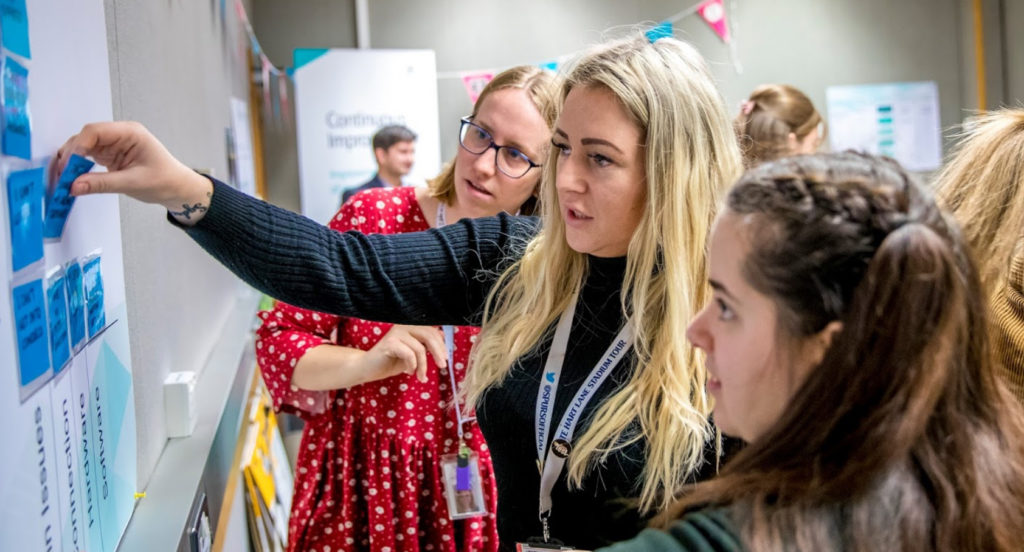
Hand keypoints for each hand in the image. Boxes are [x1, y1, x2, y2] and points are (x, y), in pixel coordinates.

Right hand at [55, 121, 212, 223]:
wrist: (176, 188)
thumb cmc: (164, 180)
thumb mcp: (134, 183)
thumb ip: (102, 183)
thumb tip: (74, 186)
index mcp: (130, 133)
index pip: (95, 131)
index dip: (79, 146)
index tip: (69, 165)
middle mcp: (119, 135)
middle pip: (85, 138)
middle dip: (71, 156)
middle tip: (61, 176)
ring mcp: (113, 144)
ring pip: (83, 148)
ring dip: (71, 162)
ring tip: (63, 179)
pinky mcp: (109, 155)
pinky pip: (87, 157)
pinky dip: (77, 167)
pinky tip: (71, 178)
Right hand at [361, 325, 448, 383]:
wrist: (367, 368)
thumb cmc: (391, 362)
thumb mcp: (412, 354)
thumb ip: (425, 346)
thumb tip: (443, 341)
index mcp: (411, 327)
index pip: (432, 331)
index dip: (442, 345)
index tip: (445, 359)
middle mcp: (404, 326)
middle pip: (429, 336)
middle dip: (438, 352)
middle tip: (442, 366)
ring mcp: (396, 333)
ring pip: (420, 348)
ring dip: (423, 366)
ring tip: (420, 376)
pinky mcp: (389, 343)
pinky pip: (409, 354)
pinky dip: (412, 365)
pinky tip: (409, 372)